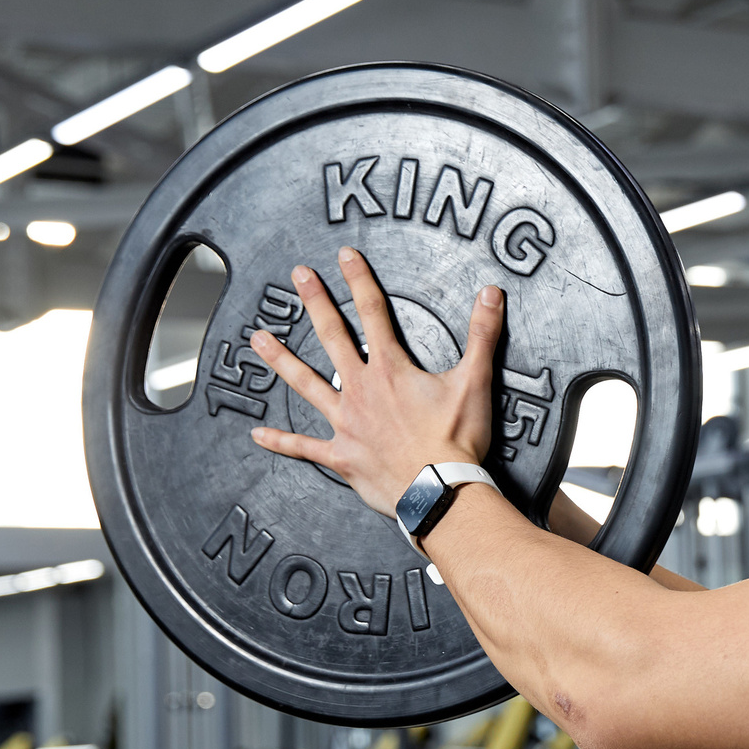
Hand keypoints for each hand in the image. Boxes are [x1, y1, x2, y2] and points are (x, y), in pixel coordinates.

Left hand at [247, 249, 501, 520]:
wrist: (440, 492)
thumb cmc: (455, 442)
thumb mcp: (475, 381)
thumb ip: (482, 334)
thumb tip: (490, 295)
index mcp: (390, 369)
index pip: (373, 311)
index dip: (359, 279)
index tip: (345, 256)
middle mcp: (361, 390)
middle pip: (332, 336)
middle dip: (315, 303)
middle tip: (298, 277)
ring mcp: (346, 422)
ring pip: (305, 384)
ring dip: (281, 360)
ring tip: (258, 339)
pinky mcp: (341, 455)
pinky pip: (304, 447)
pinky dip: (281, 442)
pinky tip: (259, 435)